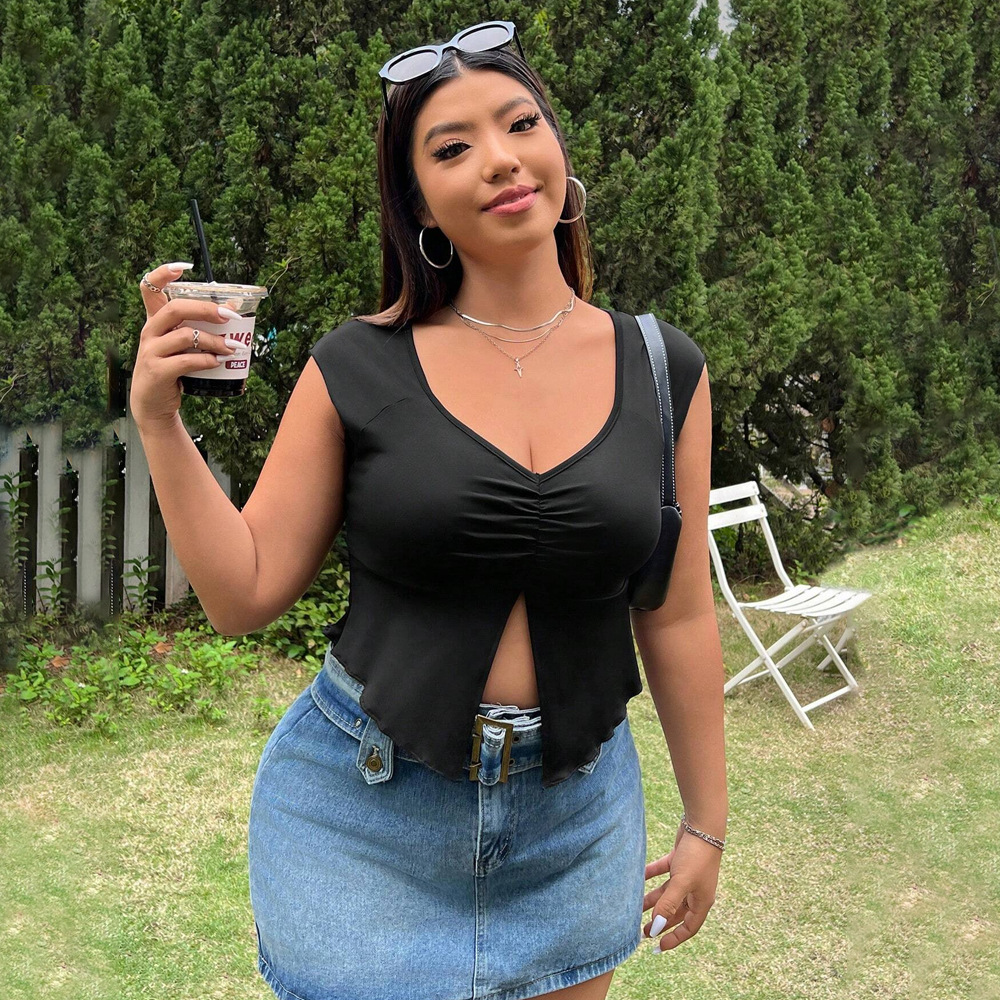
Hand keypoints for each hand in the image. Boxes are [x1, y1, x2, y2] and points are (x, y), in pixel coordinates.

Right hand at [131, 262, 238, 429]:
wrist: (153, 404)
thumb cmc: (173, 370)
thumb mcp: (182, 346)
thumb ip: (200, 329)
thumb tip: (233, 311)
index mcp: (155, 321)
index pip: (149, 288)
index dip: (163, 274)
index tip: (184, 267)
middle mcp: (150, 332)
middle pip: (175, 309)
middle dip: (206, 310)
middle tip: (230, 316)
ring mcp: (151, 352)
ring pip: (185, 336)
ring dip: (214, 341)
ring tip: (233, 347)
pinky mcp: (158, 372)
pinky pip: (186, 361)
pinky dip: (206, 360)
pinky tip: (218, 362)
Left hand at [642, 818, 721, 950]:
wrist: (702, 825)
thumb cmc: (697, 856)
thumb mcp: (681, 883)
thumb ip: (668, 905)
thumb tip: (656, 928)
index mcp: (701, 901)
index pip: (688, 927)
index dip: (674, 938)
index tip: (657, 947)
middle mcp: (695, 890)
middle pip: (676, 912)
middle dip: (660, 921)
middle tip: (641, 930)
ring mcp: (687, 875)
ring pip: (667, 893)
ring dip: (652, 900)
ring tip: (634, 907)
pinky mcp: (679, 860)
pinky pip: (662, 873)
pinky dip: (651, 876)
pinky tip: (638, 878)